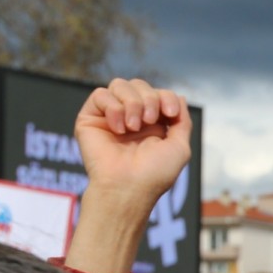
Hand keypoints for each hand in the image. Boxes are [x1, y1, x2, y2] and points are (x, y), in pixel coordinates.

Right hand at [76, 78, 190, 205]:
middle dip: (149, 98)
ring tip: (133, 127)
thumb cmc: (154, 173)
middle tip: (149, 121)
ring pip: (120, 84)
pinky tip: (118, 129)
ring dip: (132, 102)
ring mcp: (110, 116)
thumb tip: (180, 97)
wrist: (128, 187)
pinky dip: (113, 108)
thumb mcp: (179, 147)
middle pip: (140, 85)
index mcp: (151, 123)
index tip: (170, 113)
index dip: (166, 97)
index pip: (158, 93)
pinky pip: (100, 94)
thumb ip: (182, 121)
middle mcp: (130, 117)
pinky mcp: (90, 118)